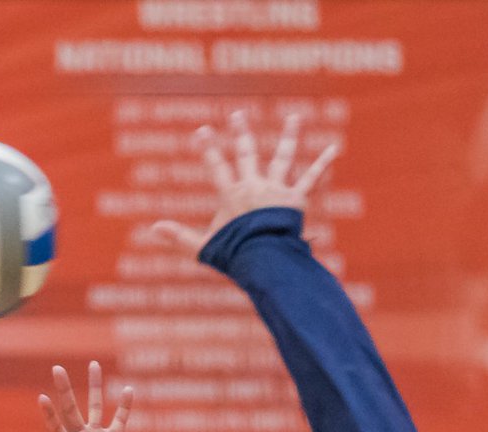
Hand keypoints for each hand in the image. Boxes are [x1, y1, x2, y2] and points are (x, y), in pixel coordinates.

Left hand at [21, 362, 136, 431]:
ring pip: (95, 407)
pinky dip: (124, 406)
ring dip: (94, 386)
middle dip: (64, 389)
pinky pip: (120, 420)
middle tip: (56, 368)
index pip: (54, 427)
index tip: (42, 398)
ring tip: (93, 364)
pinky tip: (128, 390)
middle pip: (70, 409)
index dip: (48, 414)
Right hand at [145, 111, 341, 255]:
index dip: (208, 148)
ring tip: (294, 118)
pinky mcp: (296, 198)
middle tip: (238, 115)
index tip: (201, 131)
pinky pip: (312, 178)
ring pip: (283, 157)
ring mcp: (276, 189)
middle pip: (247, 153)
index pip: (216, 167)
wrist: (265, 259)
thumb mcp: (204, 247)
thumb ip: (179, 236)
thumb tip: (152, 228)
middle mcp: (254, 186)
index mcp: (232, 195)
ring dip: (289, 136)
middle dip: (241, 133)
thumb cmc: (235, 256)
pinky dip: (323, 163)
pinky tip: (334, 147)